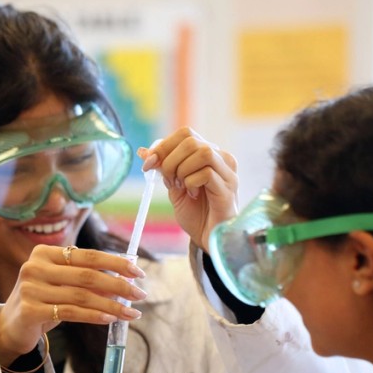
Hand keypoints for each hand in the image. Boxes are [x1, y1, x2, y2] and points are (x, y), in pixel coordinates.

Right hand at [0, 245, 146, 365]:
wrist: (12, 327)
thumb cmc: (43, 301)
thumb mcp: (63, 286)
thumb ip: (88, 280)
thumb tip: (125, 282)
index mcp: (44, 253)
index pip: (88, 255)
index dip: (116, 263)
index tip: (138, 272)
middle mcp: (35, 267)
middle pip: (87, 275)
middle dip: (119, 285)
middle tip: (140, 295)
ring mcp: (30, 288)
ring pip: (81, 296)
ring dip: (112, 305)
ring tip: (131, 313)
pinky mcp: (30, 310)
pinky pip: (71, 312)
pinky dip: (94, 315)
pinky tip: (110, 319)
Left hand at [140, 127, 237, 252]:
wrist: (208, 238)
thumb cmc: (196, 214)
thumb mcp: (174, 187)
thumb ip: (164, 168)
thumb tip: (144, 151)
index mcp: (209, 154)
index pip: (185, 134)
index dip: (163, 146)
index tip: (148, 164)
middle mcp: (222, 159)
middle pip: (191, 140)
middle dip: (170, 160)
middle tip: (168, 181)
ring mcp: (228, 172)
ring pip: (202, 152)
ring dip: (182, 170)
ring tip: (182, 187)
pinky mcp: (229, 188)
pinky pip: (207, 173)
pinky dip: (192, 183)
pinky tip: (193, 196)